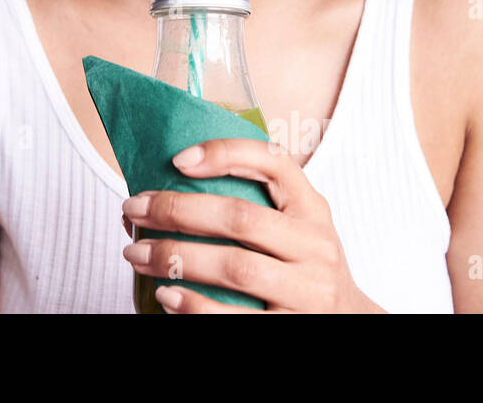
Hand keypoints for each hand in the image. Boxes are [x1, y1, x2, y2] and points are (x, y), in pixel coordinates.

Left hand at [120, 138, 384, 312]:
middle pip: (241, 218)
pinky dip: (196, 306)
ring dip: (177, 258)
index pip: (274, 162)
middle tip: (134, 209)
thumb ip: (254, 204)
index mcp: (312, 209)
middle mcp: (315, 246)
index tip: (177, 160)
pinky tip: (167, 296)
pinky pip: (237, 318)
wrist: (349, 324)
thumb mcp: (295, 227)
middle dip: (178, 211)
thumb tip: (165, 193)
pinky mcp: (293, 329)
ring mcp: (308, 291)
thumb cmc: (303, 267)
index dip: (225, 154)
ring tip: (137, 254)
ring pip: (236, 267)